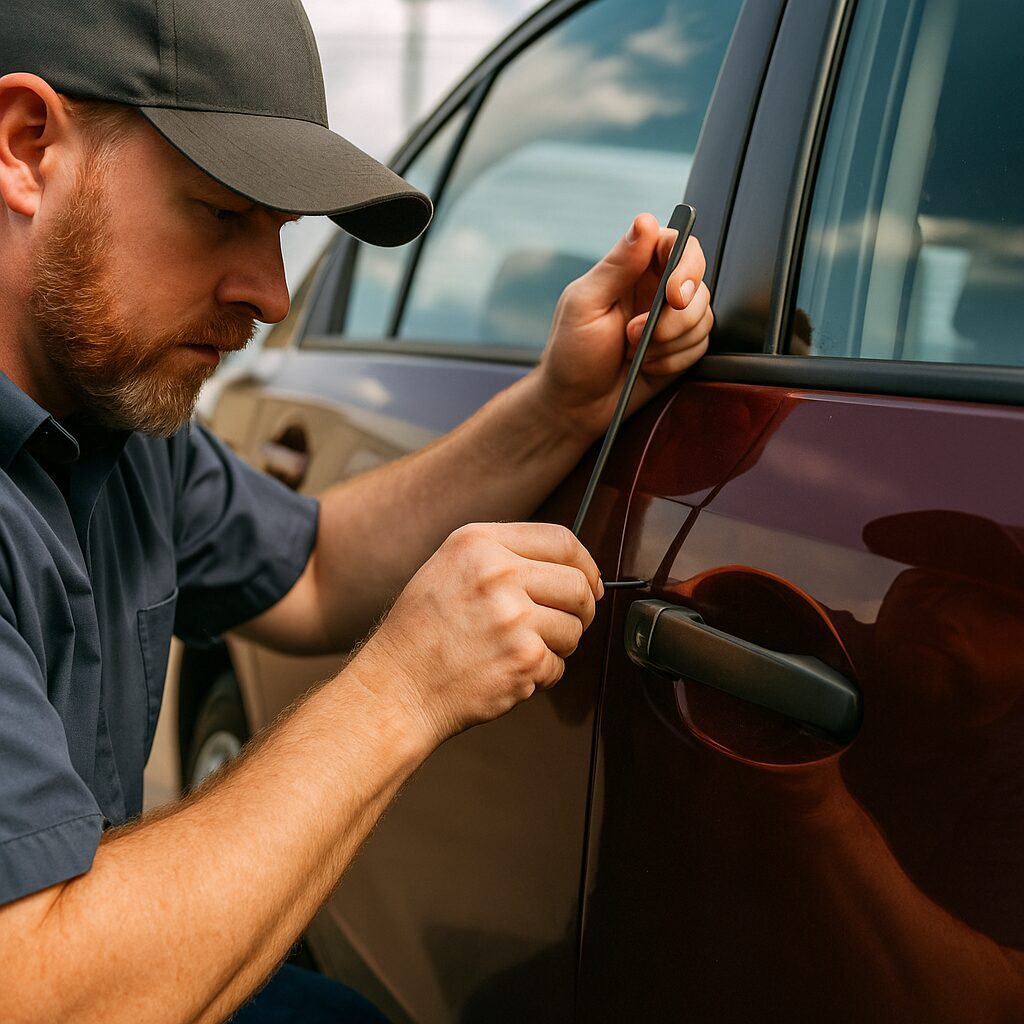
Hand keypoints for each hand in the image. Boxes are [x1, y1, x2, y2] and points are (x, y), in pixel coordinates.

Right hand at [351, 522, 602, 745]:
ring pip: (574, 629)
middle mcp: (497, 574)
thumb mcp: (448, 568)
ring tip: (518, 651)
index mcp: (478, 543)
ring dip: (558, 646)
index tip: (589, 582)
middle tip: (565, 624)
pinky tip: (506, 671)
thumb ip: (501, 557)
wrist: (396, 689)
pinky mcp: (524, 659)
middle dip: (581, 609)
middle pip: (577, 584)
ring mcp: (514, 617)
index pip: (560, 540)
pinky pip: (559, 666)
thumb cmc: (419, 634)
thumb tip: (566, 566)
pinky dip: (540, 675)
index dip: (585, 564)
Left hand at [534, 212, 711, 440]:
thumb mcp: (585, 305)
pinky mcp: (681, 348)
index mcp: (631, 269)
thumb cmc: (571, 355)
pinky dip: (675, 360)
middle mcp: (655, 289)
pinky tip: (647, 366)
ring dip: (671, 341)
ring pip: (703, 315)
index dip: (685, 263)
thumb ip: (617, 264)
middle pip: (698, 280)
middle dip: (679, 311)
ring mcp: (671, 319)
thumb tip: (645, 222)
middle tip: (646, 332)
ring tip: (635, 352)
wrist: (576, 406)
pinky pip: (701, 345)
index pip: (677, 243)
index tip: (673, 292)